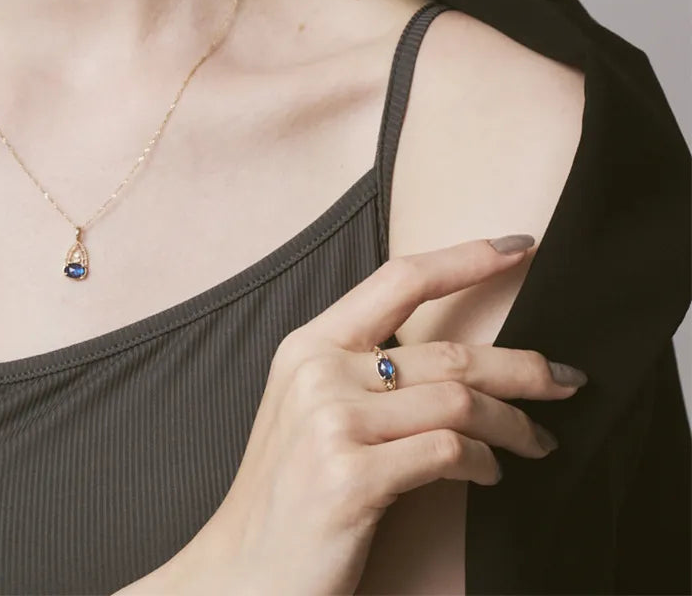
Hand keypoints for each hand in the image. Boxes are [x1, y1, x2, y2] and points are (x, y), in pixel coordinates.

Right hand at [157, 235, 585, 595]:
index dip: (465, 258)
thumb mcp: (312, 408)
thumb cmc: (288, 489)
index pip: (398, 280)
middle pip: (446, 350)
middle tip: (567, 380)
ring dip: (513, 424)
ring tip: (536, 442)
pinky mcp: (352, 478)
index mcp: (308, 344)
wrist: (243, 566)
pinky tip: (488, 474)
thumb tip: (458, 360)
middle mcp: (318, 372)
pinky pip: (447, 453)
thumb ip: (365, 370)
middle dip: (522, 366)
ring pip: (457, 401)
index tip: (520, 247)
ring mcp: (332, 423)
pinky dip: (483, 463)